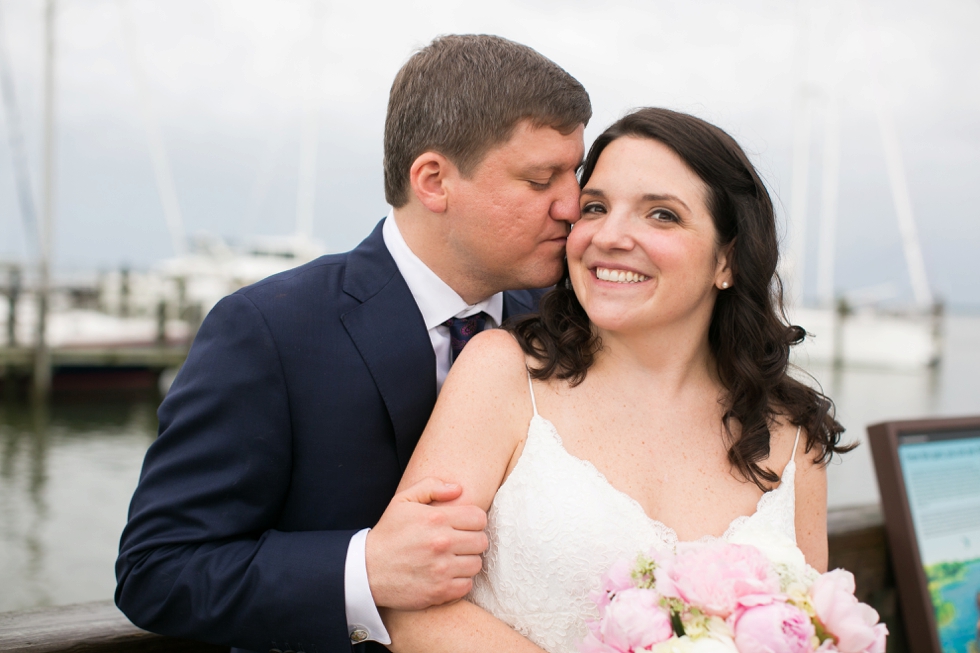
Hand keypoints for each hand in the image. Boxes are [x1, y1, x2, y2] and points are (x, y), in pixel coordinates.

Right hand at [366, 477, 488, 609]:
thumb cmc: (388, 534)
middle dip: (473, 540)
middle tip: (460, 543)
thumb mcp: (403, 501)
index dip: (474, 521)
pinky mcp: (440, 591)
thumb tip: (458, 488)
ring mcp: (442, 569)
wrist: (366, 570)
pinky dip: (460, 581)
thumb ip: (431, 487)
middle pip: (482, 541)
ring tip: (453, 559)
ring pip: (477, 564)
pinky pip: (467, 585)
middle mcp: (442, 543)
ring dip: (467, 561)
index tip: (464, 526)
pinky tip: (447, 575)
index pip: (479, 517)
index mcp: (436, 518)